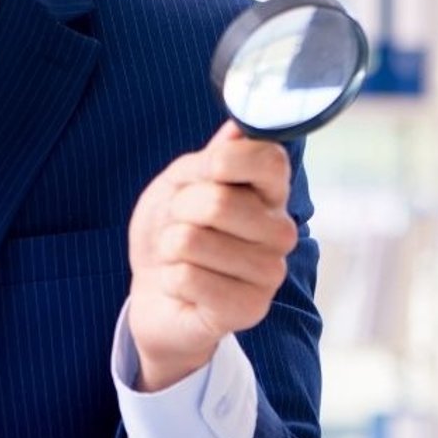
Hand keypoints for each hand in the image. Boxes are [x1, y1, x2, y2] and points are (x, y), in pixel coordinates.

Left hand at [127, 122, 298, 391]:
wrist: (157, 294)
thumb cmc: (173, 233)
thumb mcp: (181, 183)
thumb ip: (211, 158)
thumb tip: (238, 128)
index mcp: (271, 194)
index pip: (270, 159)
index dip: (225, 161)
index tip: (205, 171)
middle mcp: (280, 232)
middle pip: (218, 201)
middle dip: (178, 210)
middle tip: (180, 225)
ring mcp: (269, 273)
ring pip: (193, 241)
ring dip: (169, 248)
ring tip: (180, 259)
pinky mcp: (249, 309)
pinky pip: (187, 277)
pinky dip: (170, 279)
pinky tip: (183, 287)